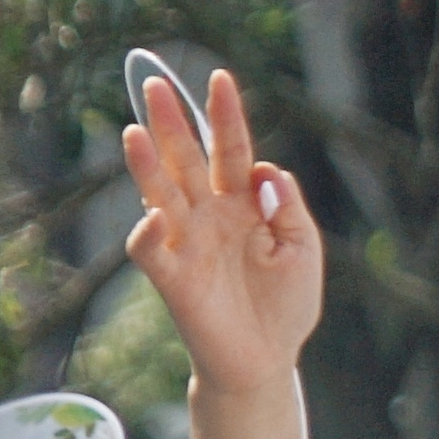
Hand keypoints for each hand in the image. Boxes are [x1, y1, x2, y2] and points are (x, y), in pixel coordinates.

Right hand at [122, 64, 321, 410]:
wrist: (267, 360)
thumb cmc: (286, 304)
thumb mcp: (303, 248)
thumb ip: (288, 208)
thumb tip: (266, 170)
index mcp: (242, 204)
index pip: (231, 150)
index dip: (226, 116)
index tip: (220, 78)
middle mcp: (209, 215)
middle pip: (186, 160)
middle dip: (172, 123)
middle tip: (155, 84)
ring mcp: (187, 243)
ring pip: (159, 195)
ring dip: (146, 166)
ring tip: (135, 132)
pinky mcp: (173, 278)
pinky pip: (151, 250)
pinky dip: (149, 234)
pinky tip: (156, 217)